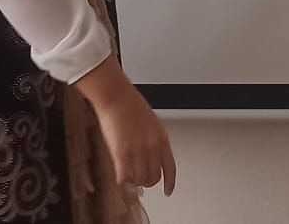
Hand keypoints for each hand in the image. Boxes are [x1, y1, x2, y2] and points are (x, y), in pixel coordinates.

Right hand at [73, 54, 176, 193]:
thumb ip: (153, 141)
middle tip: (139, 180)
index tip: (168, 191)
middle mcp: (152, 147)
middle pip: (154, 177)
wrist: (117, 97)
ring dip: (133, 181)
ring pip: (139, 180)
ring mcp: (137, 151)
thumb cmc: (131, 105)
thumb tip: (150, 157)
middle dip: (146, 181)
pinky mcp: (122, 153)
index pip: (170, 167)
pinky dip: (122, 180)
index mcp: (162, 138)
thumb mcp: (151, 123)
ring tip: (128, 176)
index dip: (170, 182)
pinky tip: (119, 177)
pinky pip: (124, 176)